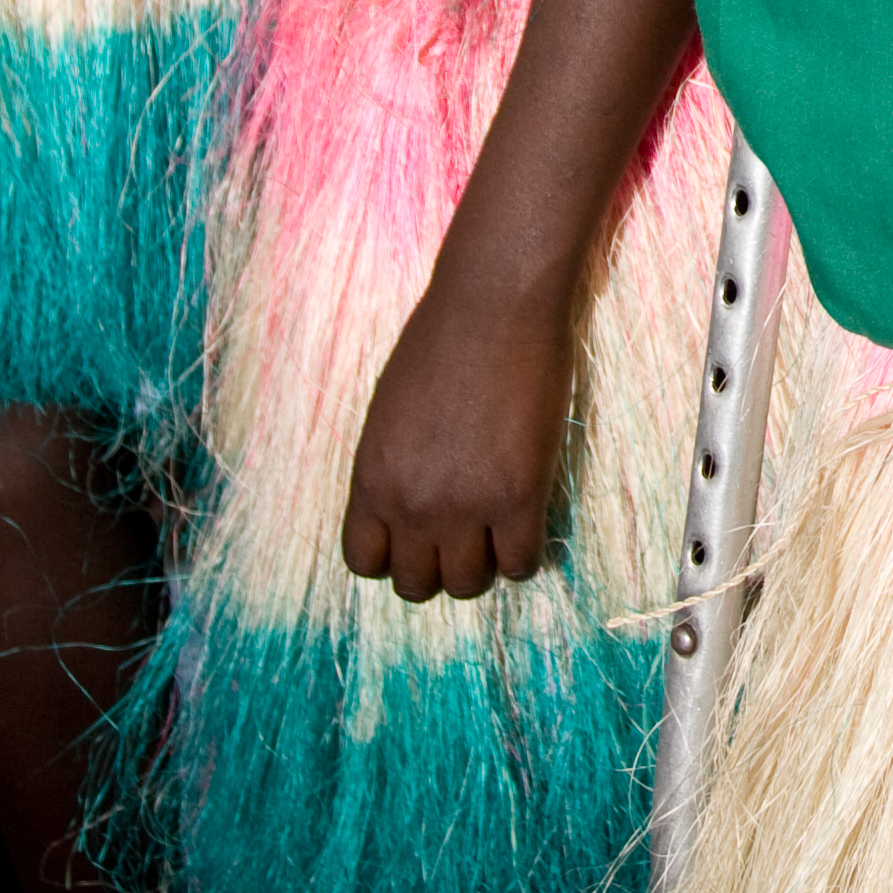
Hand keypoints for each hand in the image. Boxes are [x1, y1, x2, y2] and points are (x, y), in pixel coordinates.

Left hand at [339, 258, 579, 600]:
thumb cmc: (441, 342)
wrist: (494, 306)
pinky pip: (521, 564)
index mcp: (371, 480)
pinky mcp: (519, 498)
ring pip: (467, 585)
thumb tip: (410, 506)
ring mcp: (466, 507)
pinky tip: (528, 520)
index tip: (418, 537)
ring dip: (483, 564)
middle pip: (416, 585)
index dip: (394, 555)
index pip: (365, 562)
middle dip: (438, 565)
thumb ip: (394, 468)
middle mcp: (411, 505)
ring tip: (498, 531)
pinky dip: (524, 553)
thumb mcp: (389, 414)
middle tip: (463, 535)